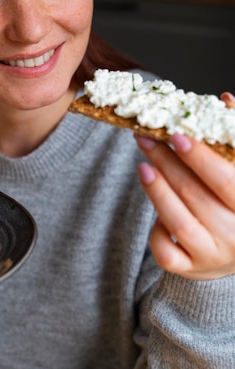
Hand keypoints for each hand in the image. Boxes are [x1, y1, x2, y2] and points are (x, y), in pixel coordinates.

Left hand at [134, 131, 234, 279]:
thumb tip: (226, 99)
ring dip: (157, 192)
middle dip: (167, 163)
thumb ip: (234, 139)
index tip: (175, 135)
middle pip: (197, 195)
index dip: (200, 157)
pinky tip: (156, 211)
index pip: (227, 179)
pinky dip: (156, 232)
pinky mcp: (191, 269)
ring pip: (179, 223)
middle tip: (145, 139)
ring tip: (143, 167)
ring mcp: (213, 255)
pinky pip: (167, 254)